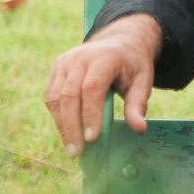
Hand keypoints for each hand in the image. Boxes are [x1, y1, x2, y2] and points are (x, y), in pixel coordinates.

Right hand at [44, 13, 161, 156]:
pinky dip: (57, 115)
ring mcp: (65, 62)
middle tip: (77, 152)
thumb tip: (139, 128)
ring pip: (55, 97)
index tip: (93, 138)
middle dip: (72, 126)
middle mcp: (80, 58)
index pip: (91, 88)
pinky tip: (67, 132)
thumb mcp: (143, 81)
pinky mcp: (57, 68)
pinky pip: (51, 95)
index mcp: (104, 58)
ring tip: (71, 148)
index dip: (90, 114)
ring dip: (62, 125)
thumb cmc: (132, 65)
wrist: (119, 41)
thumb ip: (138, 104)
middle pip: (69, 95)